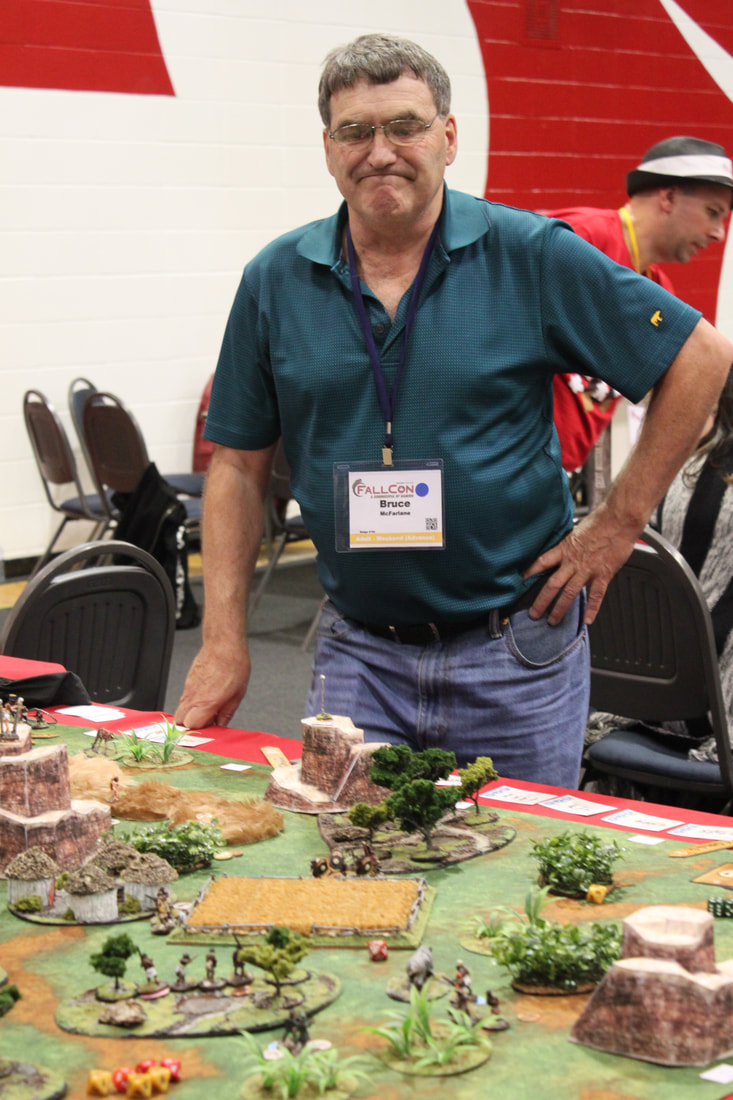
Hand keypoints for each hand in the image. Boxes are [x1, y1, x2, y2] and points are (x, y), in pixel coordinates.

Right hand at [174, 643, 250, 728]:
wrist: (223, 644)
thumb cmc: (233, 665)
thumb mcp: (237, 694)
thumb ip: (226, 713)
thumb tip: (221, 724)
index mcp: (206, 703)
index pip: (191, 726)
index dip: (200, 730)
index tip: (210, 729)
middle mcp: (193, 697)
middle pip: (180, 721)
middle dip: (191, 725)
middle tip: (205, 722)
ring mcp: (188, 689)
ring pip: (180, 710)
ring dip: (190, 714)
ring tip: (205, 711)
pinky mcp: (187, 681)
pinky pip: (183, 699)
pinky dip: (190, 704)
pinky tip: (204, 698)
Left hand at [523, 505, 638, 625]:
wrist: (619, 520)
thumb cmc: (601, 521)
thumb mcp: (577, 531)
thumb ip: (570, 545)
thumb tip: (566, 551)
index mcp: (565, 549)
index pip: (542, 562)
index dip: (531, 572)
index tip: (522, 581)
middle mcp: (573, 562)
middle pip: (552, 585)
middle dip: (541, 601)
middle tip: (534, 614)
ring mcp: (588, 570)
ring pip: (569, 593)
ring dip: (559, 609)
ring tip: (552, 621)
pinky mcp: (603, 574)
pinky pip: (596, 595)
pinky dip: (592, 609)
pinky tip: (587, 621)